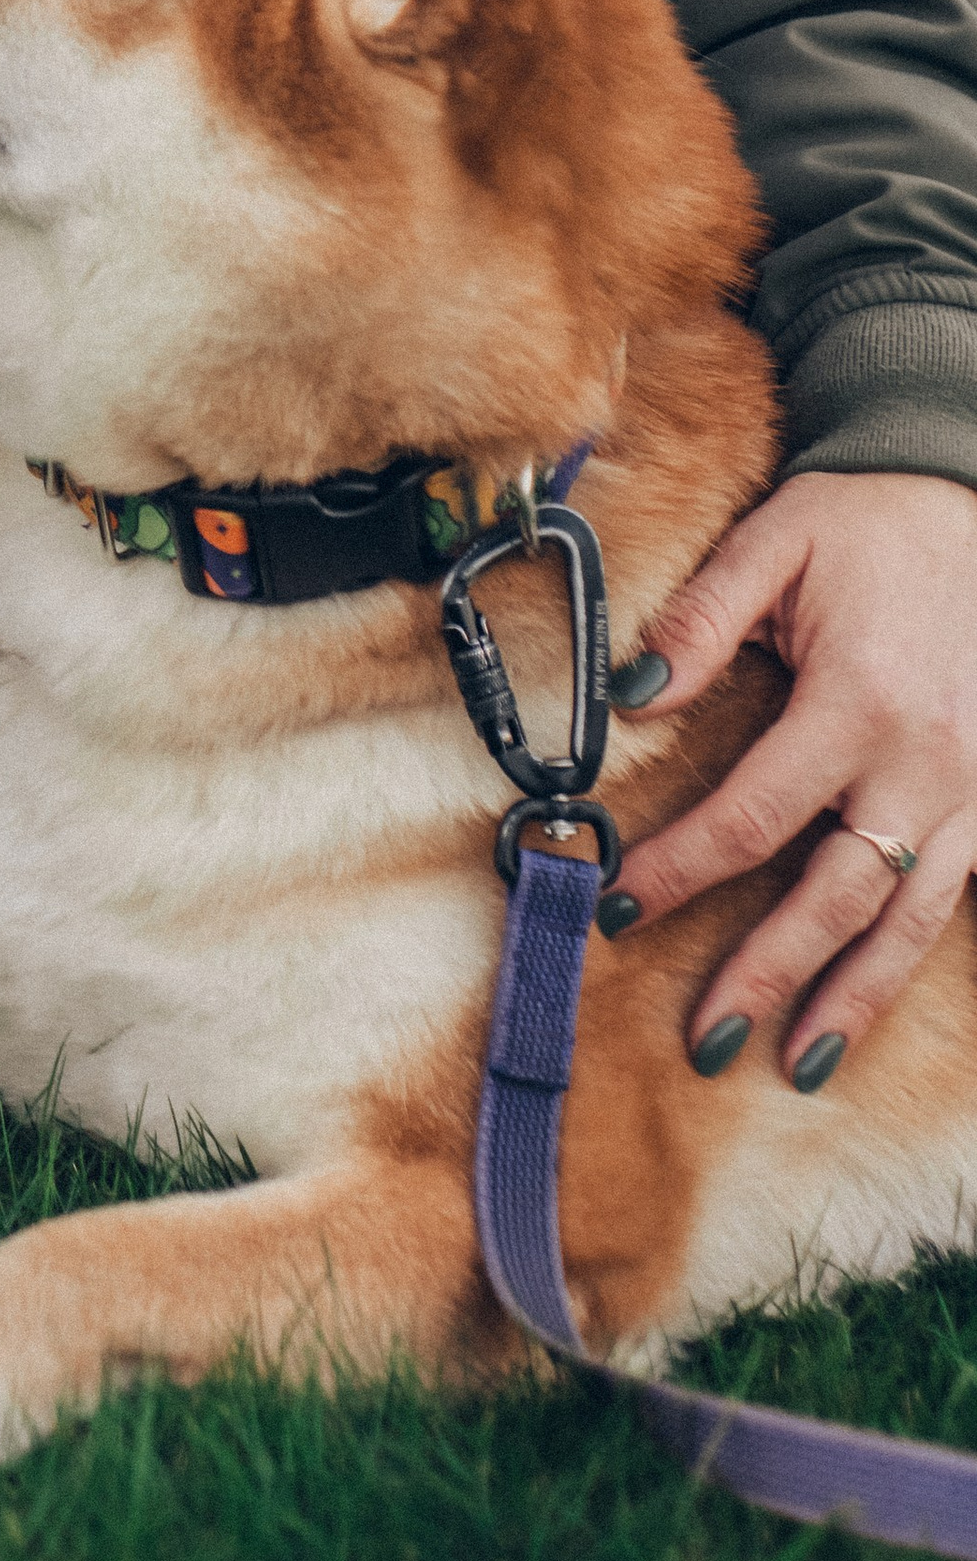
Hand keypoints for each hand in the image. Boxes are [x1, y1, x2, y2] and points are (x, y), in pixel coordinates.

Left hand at [609, 470, 976, 1089]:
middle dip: (766, 973)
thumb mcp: (777, 542)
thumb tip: (628, 699)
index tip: (620, 904)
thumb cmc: (867, 523)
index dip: (682, 870)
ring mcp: (973, 792)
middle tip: (704, 1038)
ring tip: (794, 1061)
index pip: (751, 815)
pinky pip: (957, 902)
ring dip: (850, 998)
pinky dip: (912, 961)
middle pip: (833, 896)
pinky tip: (871, 1004)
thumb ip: (701, 621)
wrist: (971, 499)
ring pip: (907, 921)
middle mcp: (923, 765)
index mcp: (858, 702)